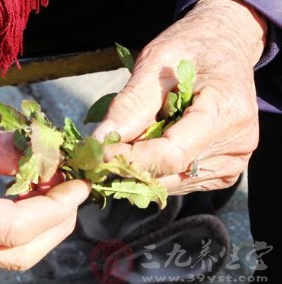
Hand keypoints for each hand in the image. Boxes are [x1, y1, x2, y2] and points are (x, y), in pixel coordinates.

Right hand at [0, 102, 89, 269]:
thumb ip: (3, 150)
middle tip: (74, 191)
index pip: (15, 229)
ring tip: (57, 193)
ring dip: (43, 227)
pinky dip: (21, 227)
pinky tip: (32, 200)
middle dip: (57, 224)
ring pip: (9, 256)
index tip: (78, 186)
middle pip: (18, 254)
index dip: (55, 208)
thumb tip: (48, 160)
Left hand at [93, 0, 266, 194]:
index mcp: (225, 110)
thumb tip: (102, 140)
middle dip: (131, 164)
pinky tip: (155, 144)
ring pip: (171, 183)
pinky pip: (180, 181)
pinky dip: (159, 169)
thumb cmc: (191, 47)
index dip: (129, 158)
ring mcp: (233, 161)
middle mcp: (236, 143)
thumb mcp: (155, 61)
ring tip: (135, 139)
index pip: (170, 155)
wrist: (225, 47)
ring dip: (143, 168)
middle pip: (169, 173)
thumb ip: (131, 104)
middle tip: (107, 147)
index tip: (99, 151)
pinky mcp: (225, 170)